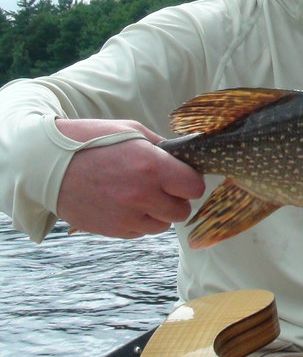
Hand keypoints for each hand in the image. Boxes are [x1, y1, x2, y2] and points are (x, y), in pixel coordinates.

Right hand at [55, 119, 205, 237]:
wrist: (45, 164)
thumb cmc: (90, 141)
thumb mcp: (131, 131)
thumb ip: (161, 147)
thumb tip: (183, 158)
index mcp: (152, 166)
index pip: (194, 187)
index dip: (190, 182)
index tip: (181, 177)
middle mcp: (142, 195)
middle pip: (182, 211)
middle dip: (176, 199)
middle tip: (162, 188)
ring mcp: (126, 216)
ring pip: (162, 225)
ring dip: (157, 213)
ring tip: (139, 196)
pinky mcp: (112, 230)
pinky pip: (139, 233)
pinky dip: (138, 222)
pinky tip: (123, 205)